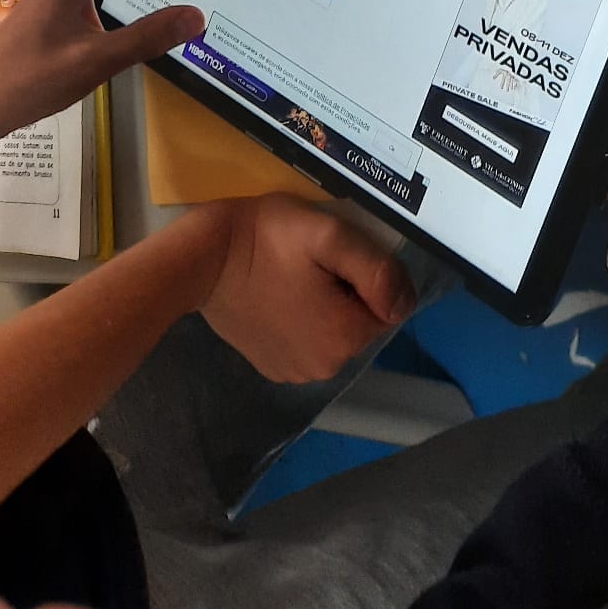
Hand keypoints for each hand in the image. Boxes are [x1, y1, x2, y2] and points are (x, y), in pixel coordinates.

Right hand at [200, 193, 415, 381]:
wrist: (204, 259)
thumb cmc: (268, 240)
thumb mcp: (329, 236)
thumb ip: (375, 269)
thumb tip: (403, 303)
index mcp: (344, 338)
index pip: (386, 306)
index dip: (366, 277)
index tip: (333, 259)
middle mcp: (325, 367)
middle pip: (360, 321)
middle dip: (348, 292)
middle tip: (312, 263)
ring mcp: (295, 373)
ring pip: (335, 332)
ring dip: (326, 306)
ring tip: (293, 276)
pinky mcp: (272, 367)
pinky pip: (308, 342)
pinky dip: (302, 320)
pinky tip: (279, 294)